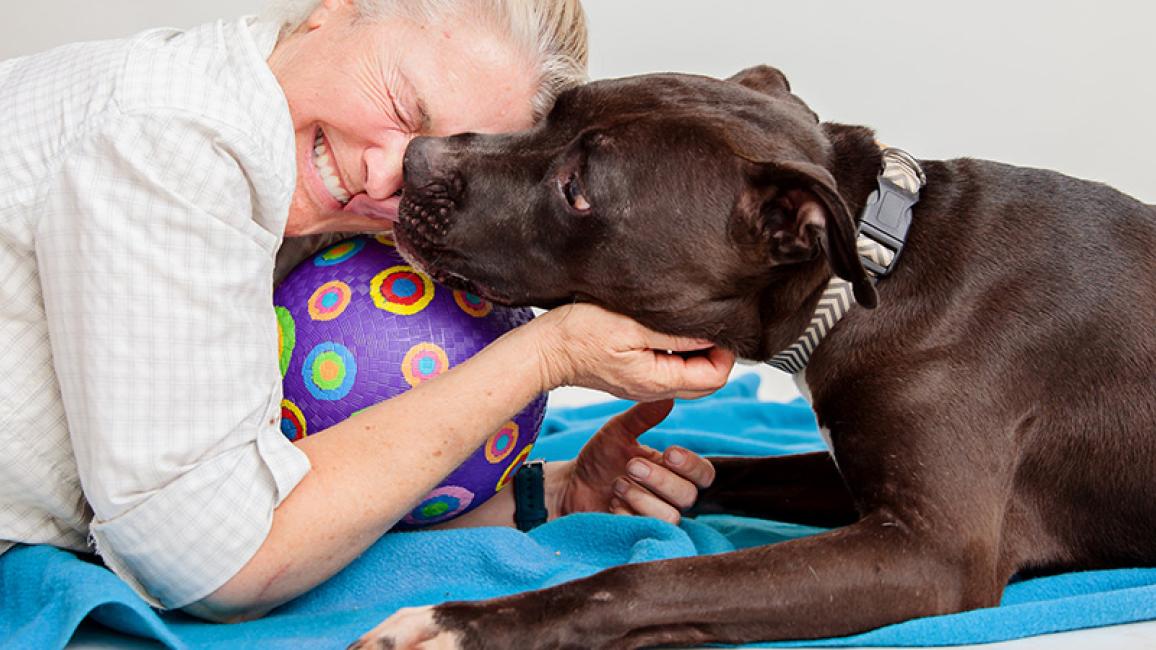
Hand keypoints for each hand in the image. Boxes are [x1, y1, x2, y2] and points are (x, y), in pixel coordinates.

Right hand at [530, 303, 735, 401]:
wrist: (544, 350)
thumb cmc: (579, 334)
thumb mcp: (632, 326)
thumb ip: (676, 334)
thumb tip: (714, 334)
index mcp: (658, 381)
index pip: (715, 377)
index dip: (726, 351)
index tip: (719, 324)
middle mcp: (655, 390)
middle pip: (707, 382)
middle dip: (716, 354)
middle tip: (708, 323)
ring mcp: (644, 386)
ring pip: (689, 376)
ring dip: (697, 352)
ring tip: (687, 322)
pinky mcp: (635, 377)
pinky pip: (670, 370)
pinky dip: (678, 353)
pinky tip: (666, 330)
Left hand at [546, 400, 715, 524]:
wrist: (571, 486)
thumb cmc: (599, 459)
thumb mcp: (617, 433)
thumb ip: (643, 417)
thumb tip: (669, 397)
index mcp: (672, 470)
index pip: (703, 473)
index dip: (691, 465)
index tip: (669, 452)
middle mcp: (670, 496)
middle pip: (689, 495)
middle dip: (660, 479)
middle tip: (631, 465)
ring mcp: (655, 517)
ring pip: (671, 516)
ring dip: (643, 498)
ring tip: (618, 485)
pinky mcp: (640, 533)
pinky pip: (648, 530)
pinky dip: (628, 515)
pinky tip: (611, 504)